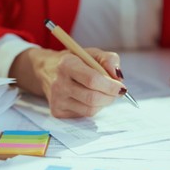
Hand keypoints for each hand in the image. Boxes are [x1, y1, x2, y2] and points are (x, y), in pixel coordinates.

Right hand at [9, 47, 126, 117]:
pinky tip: (89, 98)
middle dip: (110, 97)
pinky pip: (84, 115)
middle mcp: (59, 83)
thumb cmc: (75, 61)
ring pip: (90, 110)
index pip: (92, 80)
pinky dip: (93, 108)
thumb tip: (119, 77)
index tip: (121, 87)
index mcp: (67, 64)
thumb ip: (109, 60)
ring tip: (102, 93)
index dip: (110, 86)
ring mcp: (56, 100)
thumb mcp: (92, 53)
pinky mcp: (57, 112)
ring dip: (103, 103)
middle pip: (92, 98)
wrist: (47, 71)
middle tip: (116, 92)